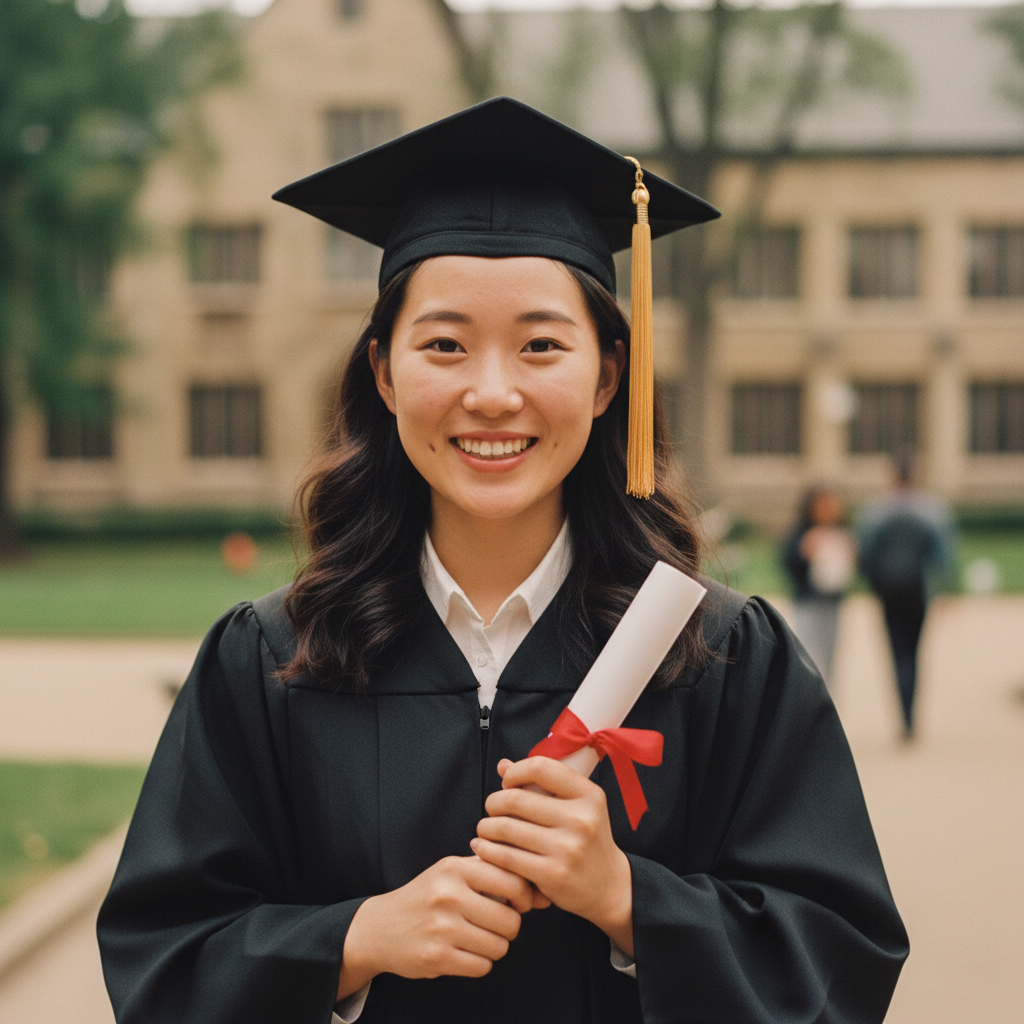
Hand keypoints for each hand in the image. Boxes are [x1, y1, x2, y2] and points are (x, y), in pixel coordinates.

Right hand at [337, 854, 533, 999]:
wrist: (381, 927)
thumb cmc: (430, 896)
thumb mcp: (456, 872)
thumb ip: (498, 875)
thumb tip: (546, 895)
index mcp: (456, 867)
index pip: (513, 881)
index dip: (524, 897)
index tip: (516, 903)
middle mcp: (449, 894)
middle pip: (511, 920)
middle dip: (509, 927)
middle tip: (494, 923)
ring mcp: (442, 927)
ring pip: (499, 946)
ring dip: (495, 946)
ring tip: (477, 937)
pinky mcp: (437, 957)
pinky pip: (482, 966)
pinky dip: (479, 963)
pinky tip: (464, 951)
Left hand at [472, 757, 633, 956]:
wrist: (609, 886)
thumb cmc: (586, 839)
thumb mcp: (577, 806)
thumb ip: (542, 783)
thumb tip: (502, 765)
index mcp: (589, 795)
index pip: (541, 768)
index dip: (515, 772)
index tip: (508, 783)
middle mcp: (581, 819)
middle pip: (516, 799)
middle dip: (494, 802)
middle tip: (492, 809)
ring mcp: (568, 848)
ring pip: (506, 828)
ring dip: (486, 827)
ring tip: (486, 829)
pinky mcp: (553, 875)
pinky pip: (507, 857)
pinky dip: (488, 850)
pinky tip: (484, 848)